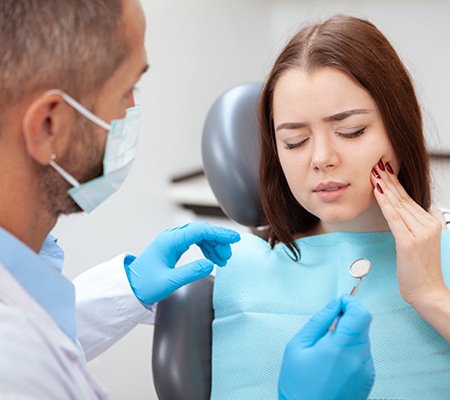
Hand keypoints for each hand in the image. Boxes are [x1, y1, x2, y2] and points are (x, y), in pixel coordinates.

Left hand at [124, 221, 239, 304]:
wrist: (129, 288)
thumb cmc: (145, 285)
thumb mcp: (169, 282)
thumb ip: (190, 272)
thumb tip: (210, 264)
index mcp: (170, 241)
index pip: (200, 231)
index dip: (219, 233)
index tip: (234, 238)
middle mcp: (171, 237)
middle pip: (201, 231)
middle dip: (218, 241)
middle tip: (227, 257)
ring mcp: (172, 241)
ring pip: (199, 235)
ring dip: (213, 245)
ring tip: (222, 260)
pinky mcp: (173, 247)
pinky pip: (194, 241)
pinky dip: (206, 248)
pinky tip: (212, 258)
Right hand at [278, 294, 373, 399]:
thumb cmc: (298, 385)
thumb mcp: (298, 346)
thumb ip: (319, 321)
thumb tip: (334, 305)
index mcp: (340, 348)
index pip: (360, 314)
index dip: (351, 302)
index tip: (340, 302)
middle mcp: (359, 359)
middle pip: (363, 325)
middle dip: (347, 319)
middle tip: (327, 327)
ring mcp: (366, 371)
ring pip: (363, 339)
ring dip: (349, 335)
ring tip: (326, 350)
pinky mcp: (368, 380)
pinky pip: (363, 354)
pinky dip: (351, 350)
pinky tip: (333, 362)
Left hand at [371, 159, 445, 305]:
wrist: (427, 292)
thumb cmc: (419, 269)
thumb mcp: (420, 241)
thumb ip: (413, 224)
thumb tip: (402, 209)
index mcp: (432, 221)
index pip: (409, 198)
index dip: (395, 183)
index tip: (384, 170)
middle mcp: (429, 223)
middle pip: (403, 198)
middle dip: (388, 180)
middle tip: (376, 164)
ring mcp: (421, 232)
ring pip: (398, 205)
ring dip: (384, 187)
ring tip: (373, 173)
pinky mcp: (409, 242)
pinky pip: (394, 218)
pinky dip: (385, 204)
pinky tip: (377, 192)